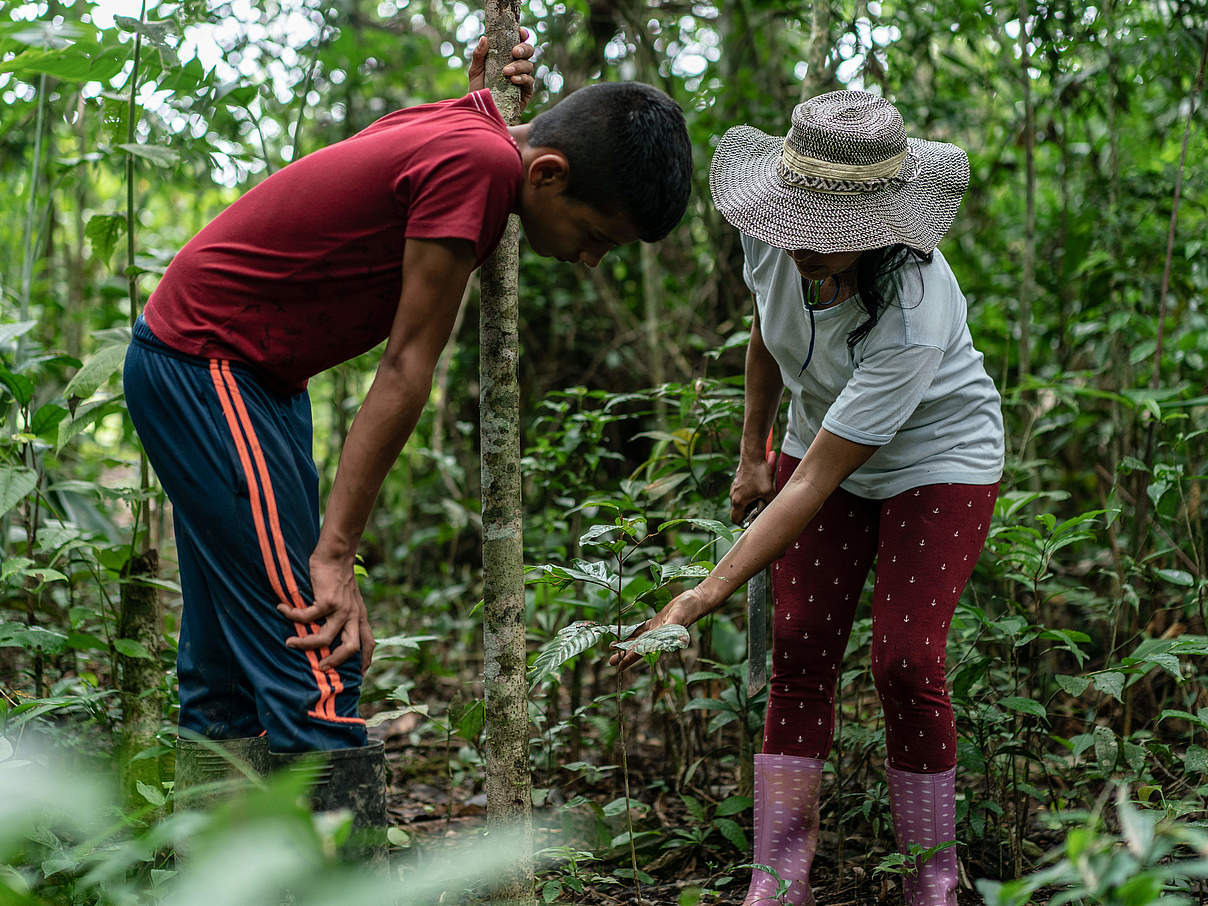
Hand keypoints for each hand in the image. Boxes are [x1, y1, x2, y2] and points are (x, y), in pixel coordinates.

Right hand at [280, 555, 375, 671]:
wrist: (337, 554)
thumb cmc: (339, 576)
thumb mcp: (349, 598)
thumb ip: (345, 614)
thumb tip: (330, 628)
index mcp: (360, 616)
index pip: (368, 643)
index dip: (365, 661)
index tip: (359, 674)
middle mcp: (353, 615)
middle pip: (352, 647)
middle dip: (336, 661)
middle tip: (321, 667)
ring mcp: (341, 609)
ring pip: (324, 638)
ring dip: (305, 644)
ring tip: (289, 643)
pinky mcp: (328, 600)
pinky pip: (307, 617)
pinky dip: (292, 616)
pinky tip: (282, 609)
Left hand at [468, 30, 535, 111]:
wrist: (481, 113)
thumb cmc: (478, 90)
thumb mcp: (475, 71)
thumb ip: (478, 55)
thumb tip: (485, 38)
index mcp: (506, 57)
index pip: (518, 42)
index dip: (522, 35)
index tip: (520, 32)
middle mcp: (517, 66)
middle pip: (528, 51)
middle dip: (524, 49)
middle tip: (514, 52)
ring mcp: (523, 79)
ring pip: (529, 65)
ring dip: (519, 66)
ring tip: (506, 72)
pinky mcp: (526, 93)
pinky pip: (529, 82)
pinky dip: (522, 78)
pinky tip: (513, 79)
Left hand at [609, 590, 701, 672]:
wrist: (695, 601)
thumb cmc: (688, 609)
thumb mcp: (679, 618)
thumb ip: (675, 628)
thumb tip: (678, 642)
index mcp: (661, 639)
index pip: (642, 651)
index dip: (630, 658)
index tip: (620, 666)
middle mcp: (658, 637)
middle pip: (637, 648)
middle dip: (624, 655)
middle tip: (610, 662)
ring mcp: (657, 630)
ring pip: (638, 639)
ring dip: (626, 644)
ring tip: (613, 649)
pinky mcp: (657, 622)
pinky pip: (641, 629)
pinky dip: (632, 632)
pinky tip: (624, 634)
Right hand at [729, 453, 776, 524]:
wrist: (752, 455)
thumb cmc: (759, 473)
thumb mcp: (768, 491)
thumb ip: (770, 504)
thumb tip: (772, 511)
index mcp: (738, 501)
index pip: (735, 520)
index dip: (743, 524)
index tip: (752, 520)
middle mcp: (733, 495)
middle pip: (739, 511)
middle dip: (749, 512)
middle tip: (759, 509)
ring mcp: (734, 488)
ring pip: (741, 502)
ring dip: (749, 503)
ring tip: (760, 497)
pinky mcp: (737, 482)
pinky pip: (742, 493)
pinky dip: (749, 494)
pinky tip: (758, 489)